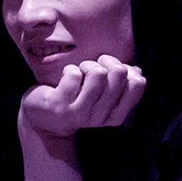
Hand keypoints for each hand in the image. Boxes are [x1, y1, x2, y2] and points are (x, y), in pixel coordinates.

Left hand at [18, 55, 146, 139]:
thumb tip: (136, 70)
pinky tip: (65, 78)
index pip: (137, 83)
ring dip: (87, 64)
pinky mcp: (59, 104)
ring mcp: (79, 112)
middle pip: (119, 72)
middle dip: (106, 61)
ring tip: (80, 71)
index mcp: (116, 116)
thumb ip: (121, 85)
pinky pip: (73, 74)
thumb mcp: (102, 97)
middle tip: (93, 67)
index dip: (127, 68)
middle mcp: (101, 117)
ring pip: (98, 73)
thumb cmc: (77, 100)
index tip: (111, 71)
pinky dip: (69, 69)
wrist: (44, 119)